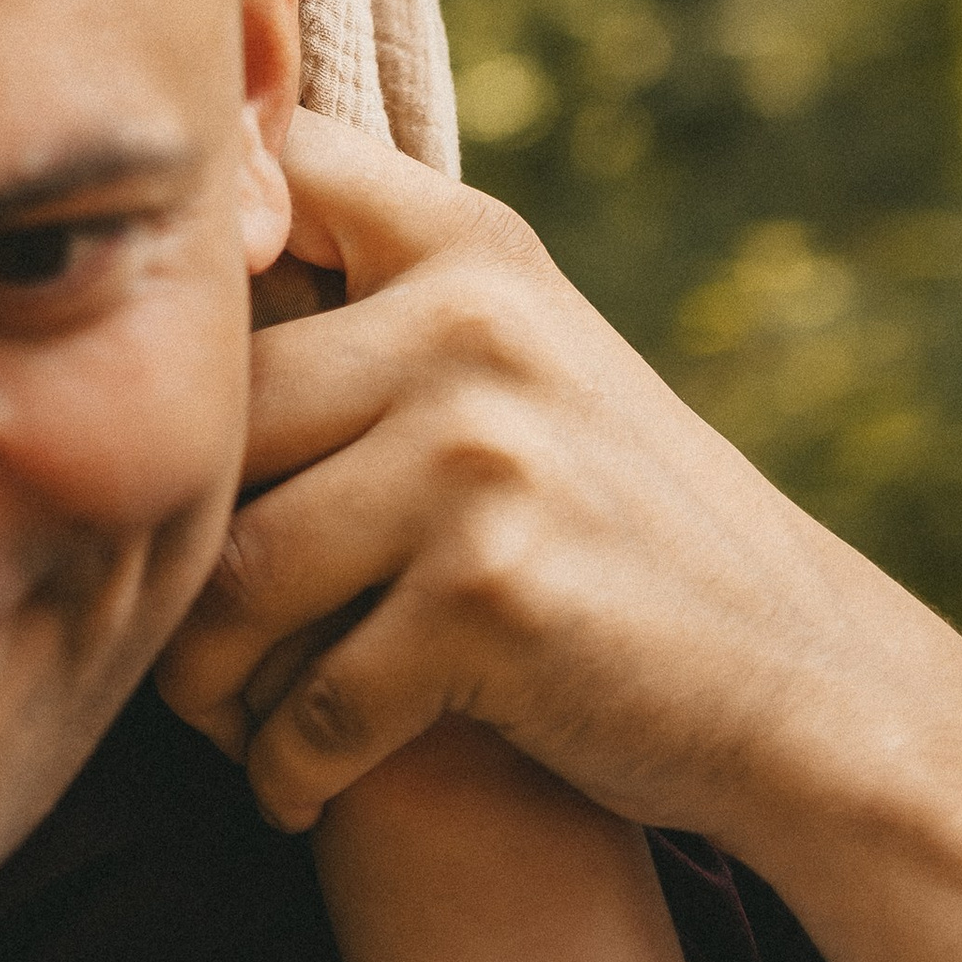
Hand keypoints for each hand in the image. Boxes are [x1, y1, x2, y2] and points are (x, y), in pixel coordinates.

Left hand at [157, 111, 909, 857]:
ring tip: (224, 715)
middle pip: (217, 417)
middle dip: (177, 540)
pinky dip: (283, 769)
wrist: (799, 679)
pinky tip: (295, 786)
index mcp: (469, 247)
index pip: (275, 174)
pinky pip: (309, 701)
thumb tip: (162, 293)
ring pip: (236, 575)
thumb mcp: (522, 357)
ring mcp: (477, 458)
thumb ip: (377, 305)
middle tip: (171, 622)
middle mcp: (467, 328)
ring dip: (208, 680)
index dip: (199, 264)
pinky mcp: (486, 598)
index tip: (171, 370)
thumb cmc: (613, 521)